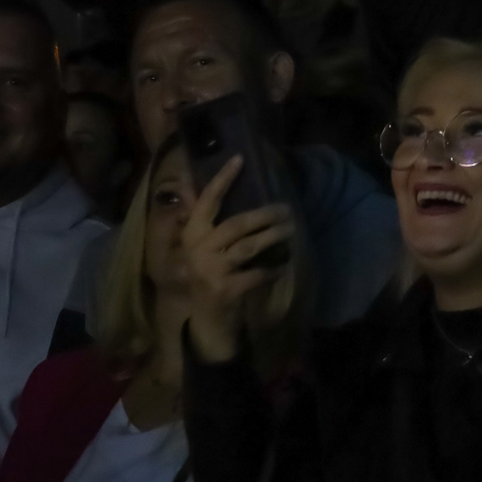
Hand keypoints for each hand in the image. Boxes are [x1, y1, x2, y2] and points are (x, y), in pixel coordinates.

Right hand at [182, 156, 292, 363]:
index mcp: (191, 236)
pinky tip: (284, 264)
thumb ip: (210, 227)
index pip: (206, 202)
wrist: (206, 323)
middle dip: (264, 215)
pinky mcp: (226, 290)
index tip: (240, 159)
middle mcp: (198, 250)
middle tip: (286, 208)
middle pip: (236, 224)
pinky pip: (257, 274)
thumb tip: (230, 197)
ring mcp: (211, 271)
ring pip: (248, 246)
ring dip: (273, 237)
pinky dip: (273, 269)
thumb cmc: (208, 281)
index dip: (222, 179)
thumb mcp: (202, 252)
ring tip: (290, 230)